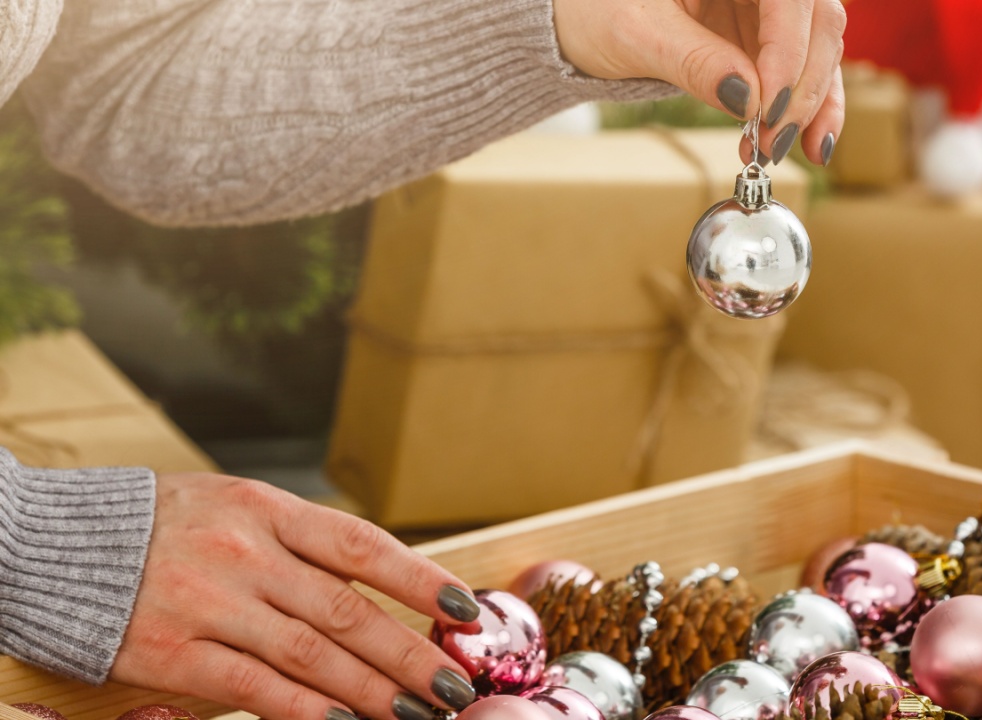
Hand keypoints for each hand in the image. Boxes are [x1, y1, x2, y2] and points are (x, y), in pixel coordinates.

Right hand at [111, 473, 481, 719]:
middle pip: (345, 610)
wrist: (55, 545)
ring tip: (415, 712)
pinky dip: (301, 709)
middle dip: (408, 654)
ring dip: (370, 689)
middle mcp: (243, 551)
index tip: (466, 612)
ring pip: (309, 653)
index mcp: (265, 508)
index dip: (420, 580)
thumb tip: (378, 592)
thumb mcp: (234, 508)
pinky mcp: (171, 651)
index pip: (362, 546)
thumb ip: (298, 543)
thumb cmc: (163, 527)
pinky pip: (251, 686)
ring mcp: (207, 602)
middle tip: (453, 687)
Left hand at [553, 0, 846, 166]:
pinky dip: (810, 107)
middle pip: (816, 21)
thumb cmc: (596, 8)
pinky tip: (810, 143)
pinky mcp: (768, 39)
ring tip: (790, 150)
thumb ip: (693, 61)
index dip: (789, 48)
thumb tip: (747, 98)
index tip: (768, 104)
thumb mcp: (636, 33)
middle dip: (802, 86)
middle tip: (775, 139)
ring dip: (814, 104)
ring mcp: (768, 7)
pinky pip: (805, 71)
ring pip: (821, 47)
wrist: (581, 19)